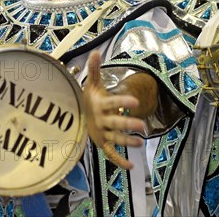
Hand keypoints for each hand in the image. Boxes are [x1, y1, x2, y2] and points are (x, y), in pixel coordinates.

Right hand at [83, 51, 144, 169]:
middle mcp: (100, 120)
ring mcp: (101, 133)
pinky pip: (110, 153)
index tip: (135, 101)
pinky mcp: (102, 143)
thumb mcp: (92, 84)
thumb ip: (94, 69)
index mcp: (99, 105)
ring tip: (141, 143)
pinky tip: (131, 166)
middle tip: (143, 126)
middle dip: (128, 125)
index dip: (123, 102)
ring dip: (127, 142)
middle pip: (115, 123)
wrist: (76, 114)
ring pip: (114, 138)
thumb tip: (96, 52)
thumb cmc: (88, 98)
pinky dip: (119, 161)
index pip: (112, 103)